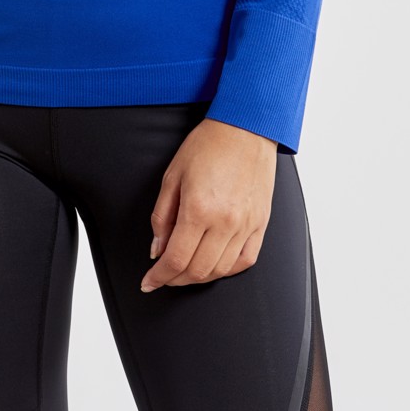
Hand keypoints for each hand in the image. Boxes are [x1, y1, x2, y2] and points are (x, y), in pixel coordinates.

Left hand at [139, 118, 277, 291]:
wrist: (245, 127)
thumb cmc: (207, 145)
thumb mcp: (172, 175)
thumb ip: (162, 216)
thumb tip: (157, 249)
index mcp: (198, 209)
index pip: (176, 259)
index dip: (159, 276)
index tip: (148, 282)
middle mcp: (225, 222)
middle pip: (197, 270)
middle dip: (175, 279)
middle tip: (163, 276)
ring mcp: (246, 225)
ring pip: (221, 270)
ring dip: (199, 276)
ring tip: (184, 270)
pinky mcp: (261, 223)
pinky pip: (246, 260)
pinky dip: (227, 269)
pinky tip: (214, 264)